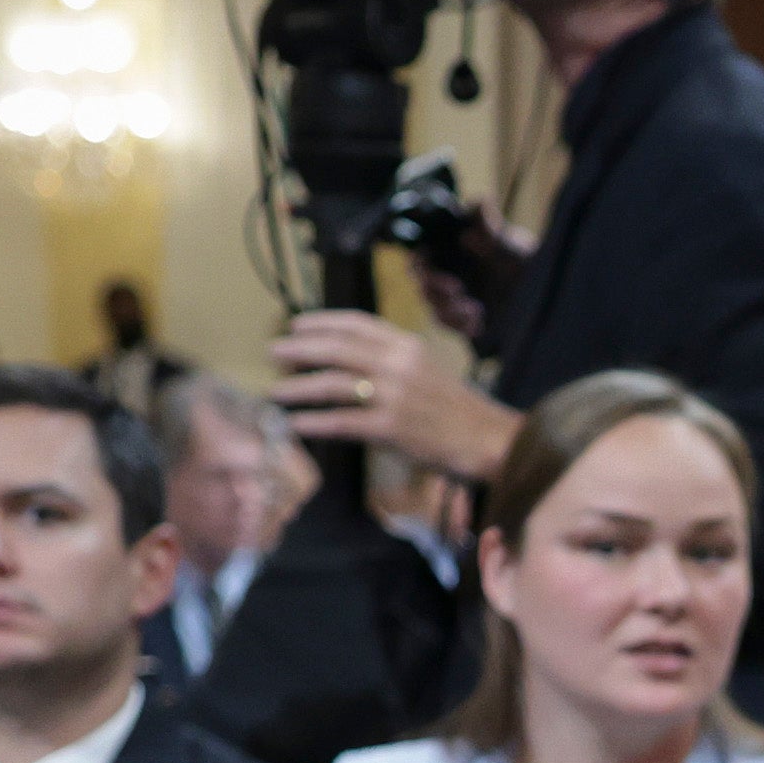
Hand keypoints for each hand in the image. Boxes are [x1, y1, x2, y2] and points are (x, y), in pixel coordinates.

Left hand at [269, 309, 522, 483]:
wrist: (490, 439)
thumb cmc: (458, 407)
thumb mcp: (428, 369)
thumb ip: (392, 359)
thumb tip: (347, 357)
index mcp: (409, 345)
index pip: (356, 324)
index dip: (321, 322)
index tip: (296, 326)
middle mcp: (399, 365)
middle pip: (336, 349)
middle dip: (299, 349)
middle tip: (273, 353)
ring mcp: (394, 396)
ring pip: (332, 384)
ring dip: (298, 387)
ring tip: (276, 391)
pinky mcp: (391, 429)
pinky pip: (341, 422)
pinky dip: (314, 423)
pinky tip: (295, 424)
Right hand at [410, 203, 530, 339]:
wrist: (546, 292)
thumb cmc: (522, 259)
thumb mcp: (510, 243)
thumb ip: (491, 227)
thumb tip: (481, 201)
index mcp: (450, 253)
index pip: (422, 258)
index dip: (421, 263)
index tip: (432, 265)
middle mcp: (447, 275)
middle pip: (424, 285)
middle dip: (434, 288)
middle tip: (456, 288)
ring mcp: (455, 300)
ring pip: (436, 308)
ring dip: (449, 310)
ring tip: (474, 309)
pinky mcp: (465, 320)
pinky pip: (452, 325)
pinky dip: (461, 325)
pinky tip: (478, 324)